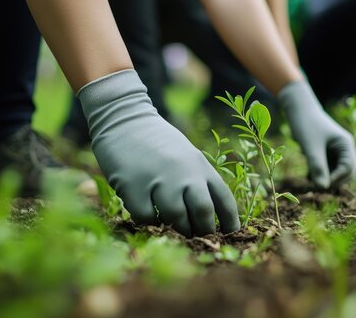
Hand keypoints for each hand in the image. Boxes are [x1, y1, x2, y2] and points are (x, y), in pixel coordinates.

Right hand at [78, 70, 239, 236]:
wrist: (124, 119)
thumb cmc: (158, 142)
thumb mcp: (187, 155)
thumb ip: (198, 180)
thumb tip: (207, 218)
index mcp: (200, 165)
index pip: (224, 199)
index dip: (231, 222)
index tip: (230, 235)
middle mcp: (184, 172)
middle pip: (203, 212)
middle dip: (203, 231)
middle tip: (197, 235)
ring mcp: (159, 179)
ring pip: (176, 219)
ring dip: (177, 229)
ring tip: (174, 227)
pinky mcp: (133, 187)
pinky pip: (147, 218)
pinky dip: (150, 221)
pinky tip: (148, 212)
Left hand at [278, 80, 355, 188]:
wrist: (296, 109)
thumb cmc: (305, 124)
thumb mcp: (311, 147)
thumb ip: (317, 166)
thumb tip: (322, 187)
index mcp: (346, 144)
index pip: (350, 168)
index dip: (337, 178)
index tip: (320, 183)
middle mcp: (344, 148)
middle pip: (347, 172)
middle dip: (334, 180)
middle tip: (316, 186)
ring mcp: (336, 151)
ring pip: (336, 172)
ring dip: (326, 178)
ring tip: (310, 179)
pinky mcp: (326, 153)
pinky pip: (327, 169)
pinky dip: (320, 174)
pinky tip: (308, 174)